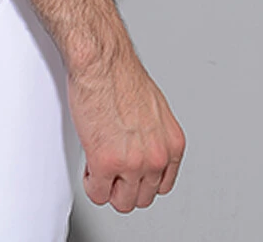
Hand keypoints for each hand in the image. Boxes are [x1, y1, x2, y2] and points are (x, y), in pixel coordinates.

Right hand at [67, 40, 184, 211]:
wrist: (102, 61)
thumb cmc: (121, 74)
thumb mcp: (154, 109)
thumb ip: (154, 136)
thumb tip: (144, 147)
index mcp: (172, 144)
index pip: (163, 185)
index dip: (142, 180)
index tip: (131, 174)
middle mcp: (157, 157)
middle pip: (143, 198)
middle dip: (125, 186)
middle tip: (112, 170)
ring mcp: (132, 163)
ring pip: (122, 202)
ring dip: (109, 188)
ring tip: (100, 167)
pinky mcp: (105, 163)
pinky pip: (98, 193)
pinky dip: (92, 184)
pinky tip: (90, 166)